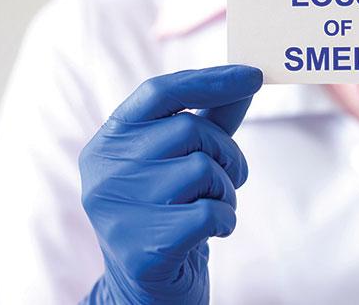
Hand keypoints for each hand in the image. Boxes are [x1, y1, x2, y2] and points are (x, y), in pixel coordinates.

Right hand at [78, 65, 262, 304]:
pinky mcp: (141, 248)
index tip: (254, 75)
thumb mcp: (183, 160)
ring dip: (226, 190)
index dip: (209, 79)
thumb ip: (210, 118)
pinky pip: (210, 212)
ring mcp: (117, 210)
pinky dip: (225, 219)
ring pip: (202, 170)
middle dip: (226, 153)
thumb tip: (248, 75)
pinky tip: (211, 233)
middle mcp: (104, 171)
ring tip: (211, 207)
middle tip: (230, 177)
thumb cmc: (169, 214)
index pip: (159, 92)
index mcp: (108, 141)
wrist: (146, 291)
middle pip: (189, 130)